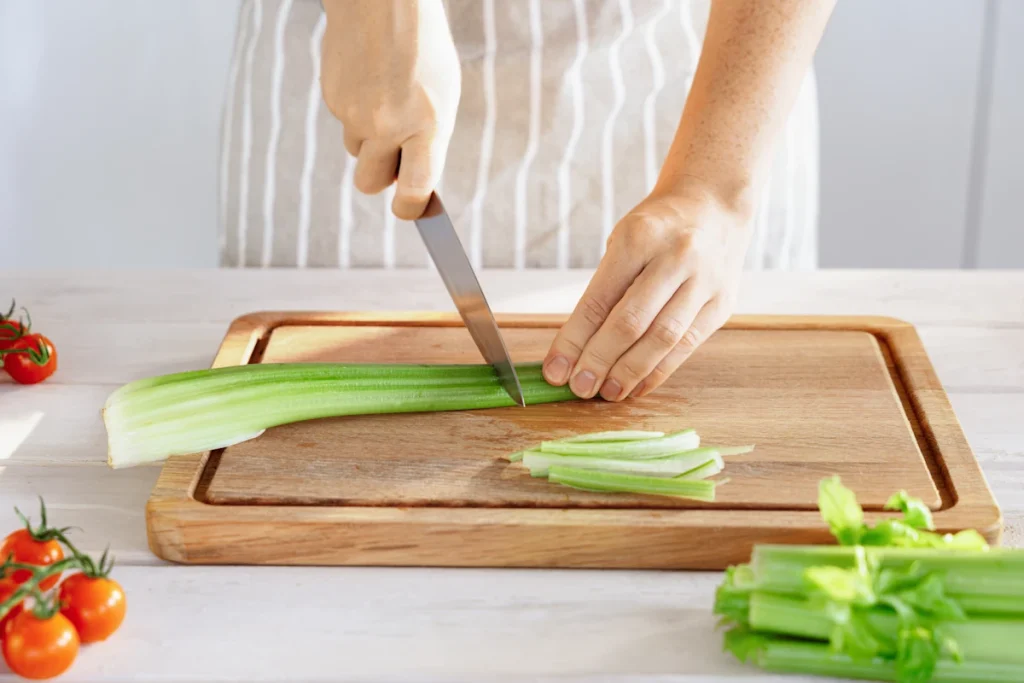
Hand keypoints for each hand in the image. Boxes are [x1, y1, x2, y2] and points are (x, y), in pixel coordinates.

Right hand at [320, 0, 459, 218]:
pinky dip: (355, 110)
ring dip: (369, 139)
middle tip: (394, 159)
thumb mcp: (444, 97)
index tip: (410, 210)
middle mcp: (387, 125)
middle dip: (381, 178)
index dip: (410, 209)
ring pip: (356, 149)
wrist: (383, 2)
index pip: (414, 190)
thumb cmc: (423, 49)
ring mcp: (354, 113)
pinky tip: (368, 81)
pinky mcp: (331, 98)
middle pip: (370, 184)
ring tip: (384, 100)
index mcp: (426, 126)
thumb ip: (430, 140)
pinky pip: (343, 121)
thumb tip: (415, 180)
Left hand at [542, 187, 752, 400]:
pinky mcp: (723, 303)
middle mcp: (675, 257)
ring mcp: (704, 281)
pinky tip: (638, 386)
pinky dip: (660, 371)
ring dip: (630, 372)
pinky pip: (687, 345)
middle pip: (631, 322)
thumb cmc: (656, 228)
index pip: (598, 300)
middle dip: (600, 360)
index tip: (556, 370)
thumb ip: (603, 291)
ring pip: (663, 338)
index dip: (574, 340)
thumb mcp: (622, 242)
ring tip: (607, 392)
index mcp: (638, 238)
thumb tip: (575, 350)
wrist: (714, 204)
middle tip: (579, 387)